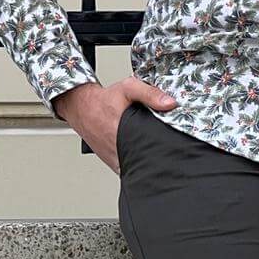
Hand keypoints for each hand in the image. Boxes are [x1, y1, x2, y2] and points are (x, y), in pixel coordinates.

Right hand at [55, 77, 178, 172]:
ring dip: (150, 164)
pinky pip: (130, 170)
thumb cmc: (104, 100)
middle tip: (172, 152)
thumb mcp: (128, 88)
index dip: (164, 151)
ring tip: (161, 156)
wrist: (82, 108)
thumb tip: (170, 103)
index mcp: (122, 133)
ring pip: (139, 168)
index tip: (176, 149)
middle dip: (161, 158)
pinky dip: (140, 166)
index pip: (150, 149)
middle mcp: (119, 150)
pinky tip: (147, 158)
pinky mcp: (114, 164)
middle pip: (147, 162)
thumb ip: (149, 94)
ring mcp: (116, 160)